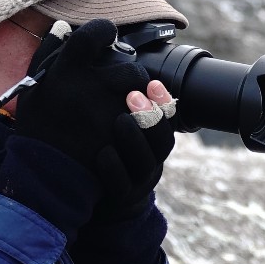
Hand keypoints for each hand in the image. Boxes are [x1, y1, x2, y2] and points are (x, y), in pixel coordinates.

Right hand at [11, 19, 149, 171]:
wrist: (44, 176)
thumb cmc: (37, 130)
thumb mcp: (32, 89)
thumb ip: (47, 55)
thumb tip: (61, 27)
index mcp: (65, 73)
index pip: (91, 34)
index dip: (103, 30)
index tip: (106, 34)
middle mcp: (88, 88)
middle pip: (129, 65)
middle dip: (132, 71)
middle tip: (126, 79)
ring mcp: (108, 113)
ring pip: (142, 90)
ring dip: (143, 94)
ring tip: (133, 101)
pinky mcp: (121, 136)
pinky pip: (147, 118)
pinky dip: (146, 117)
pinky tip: (135, 119)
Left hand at [92, 80, 177, 221]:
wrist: (97, 199)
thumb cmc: (107, 153)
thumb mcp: (117, 128)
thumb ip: (121, 105)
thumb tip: (112, 63)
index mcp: (152, 142)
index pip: (167, 121)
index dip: (163, 102)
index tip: (152, 82)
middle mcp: (151, 161)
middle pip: (163, 142)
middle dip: (150, 118)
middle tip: (133, 96)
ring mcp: (137, 182)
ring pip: (145, 164)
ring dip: (134, 140)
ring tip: (120, 120)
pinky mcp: (119, 199)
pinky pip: (121, 187)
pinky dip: (113, 169)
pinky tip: (102, 153)